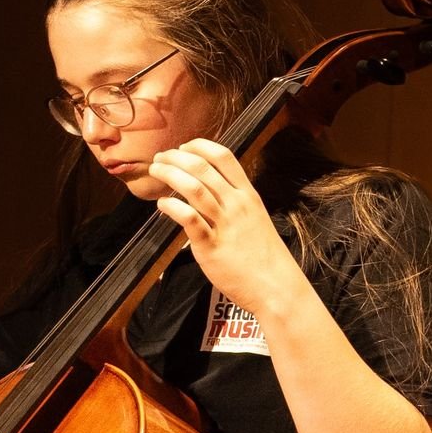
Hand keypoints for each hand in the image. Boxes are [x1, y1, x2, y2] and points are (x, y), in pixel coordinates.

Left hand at [141, 141, 309, 325]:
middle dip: (176, 158)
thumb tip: (210, 190)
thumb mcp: (255, 218)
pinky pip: (189, 219)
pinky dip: (172, 207)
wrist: (275, 286)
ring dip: (170, 175)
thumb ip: (234, 202)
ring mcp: (224, 224)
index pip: (223, 156)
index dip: (199, 146)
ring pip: (194, 188)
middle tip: (161, 158)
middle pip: (203, 168)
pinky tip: (162, 205)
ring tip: (156, 172)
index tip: (183, 147)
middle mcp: (236, 204)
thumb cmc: (263, 256)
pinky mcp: (211, 246)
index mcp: (248, 195)